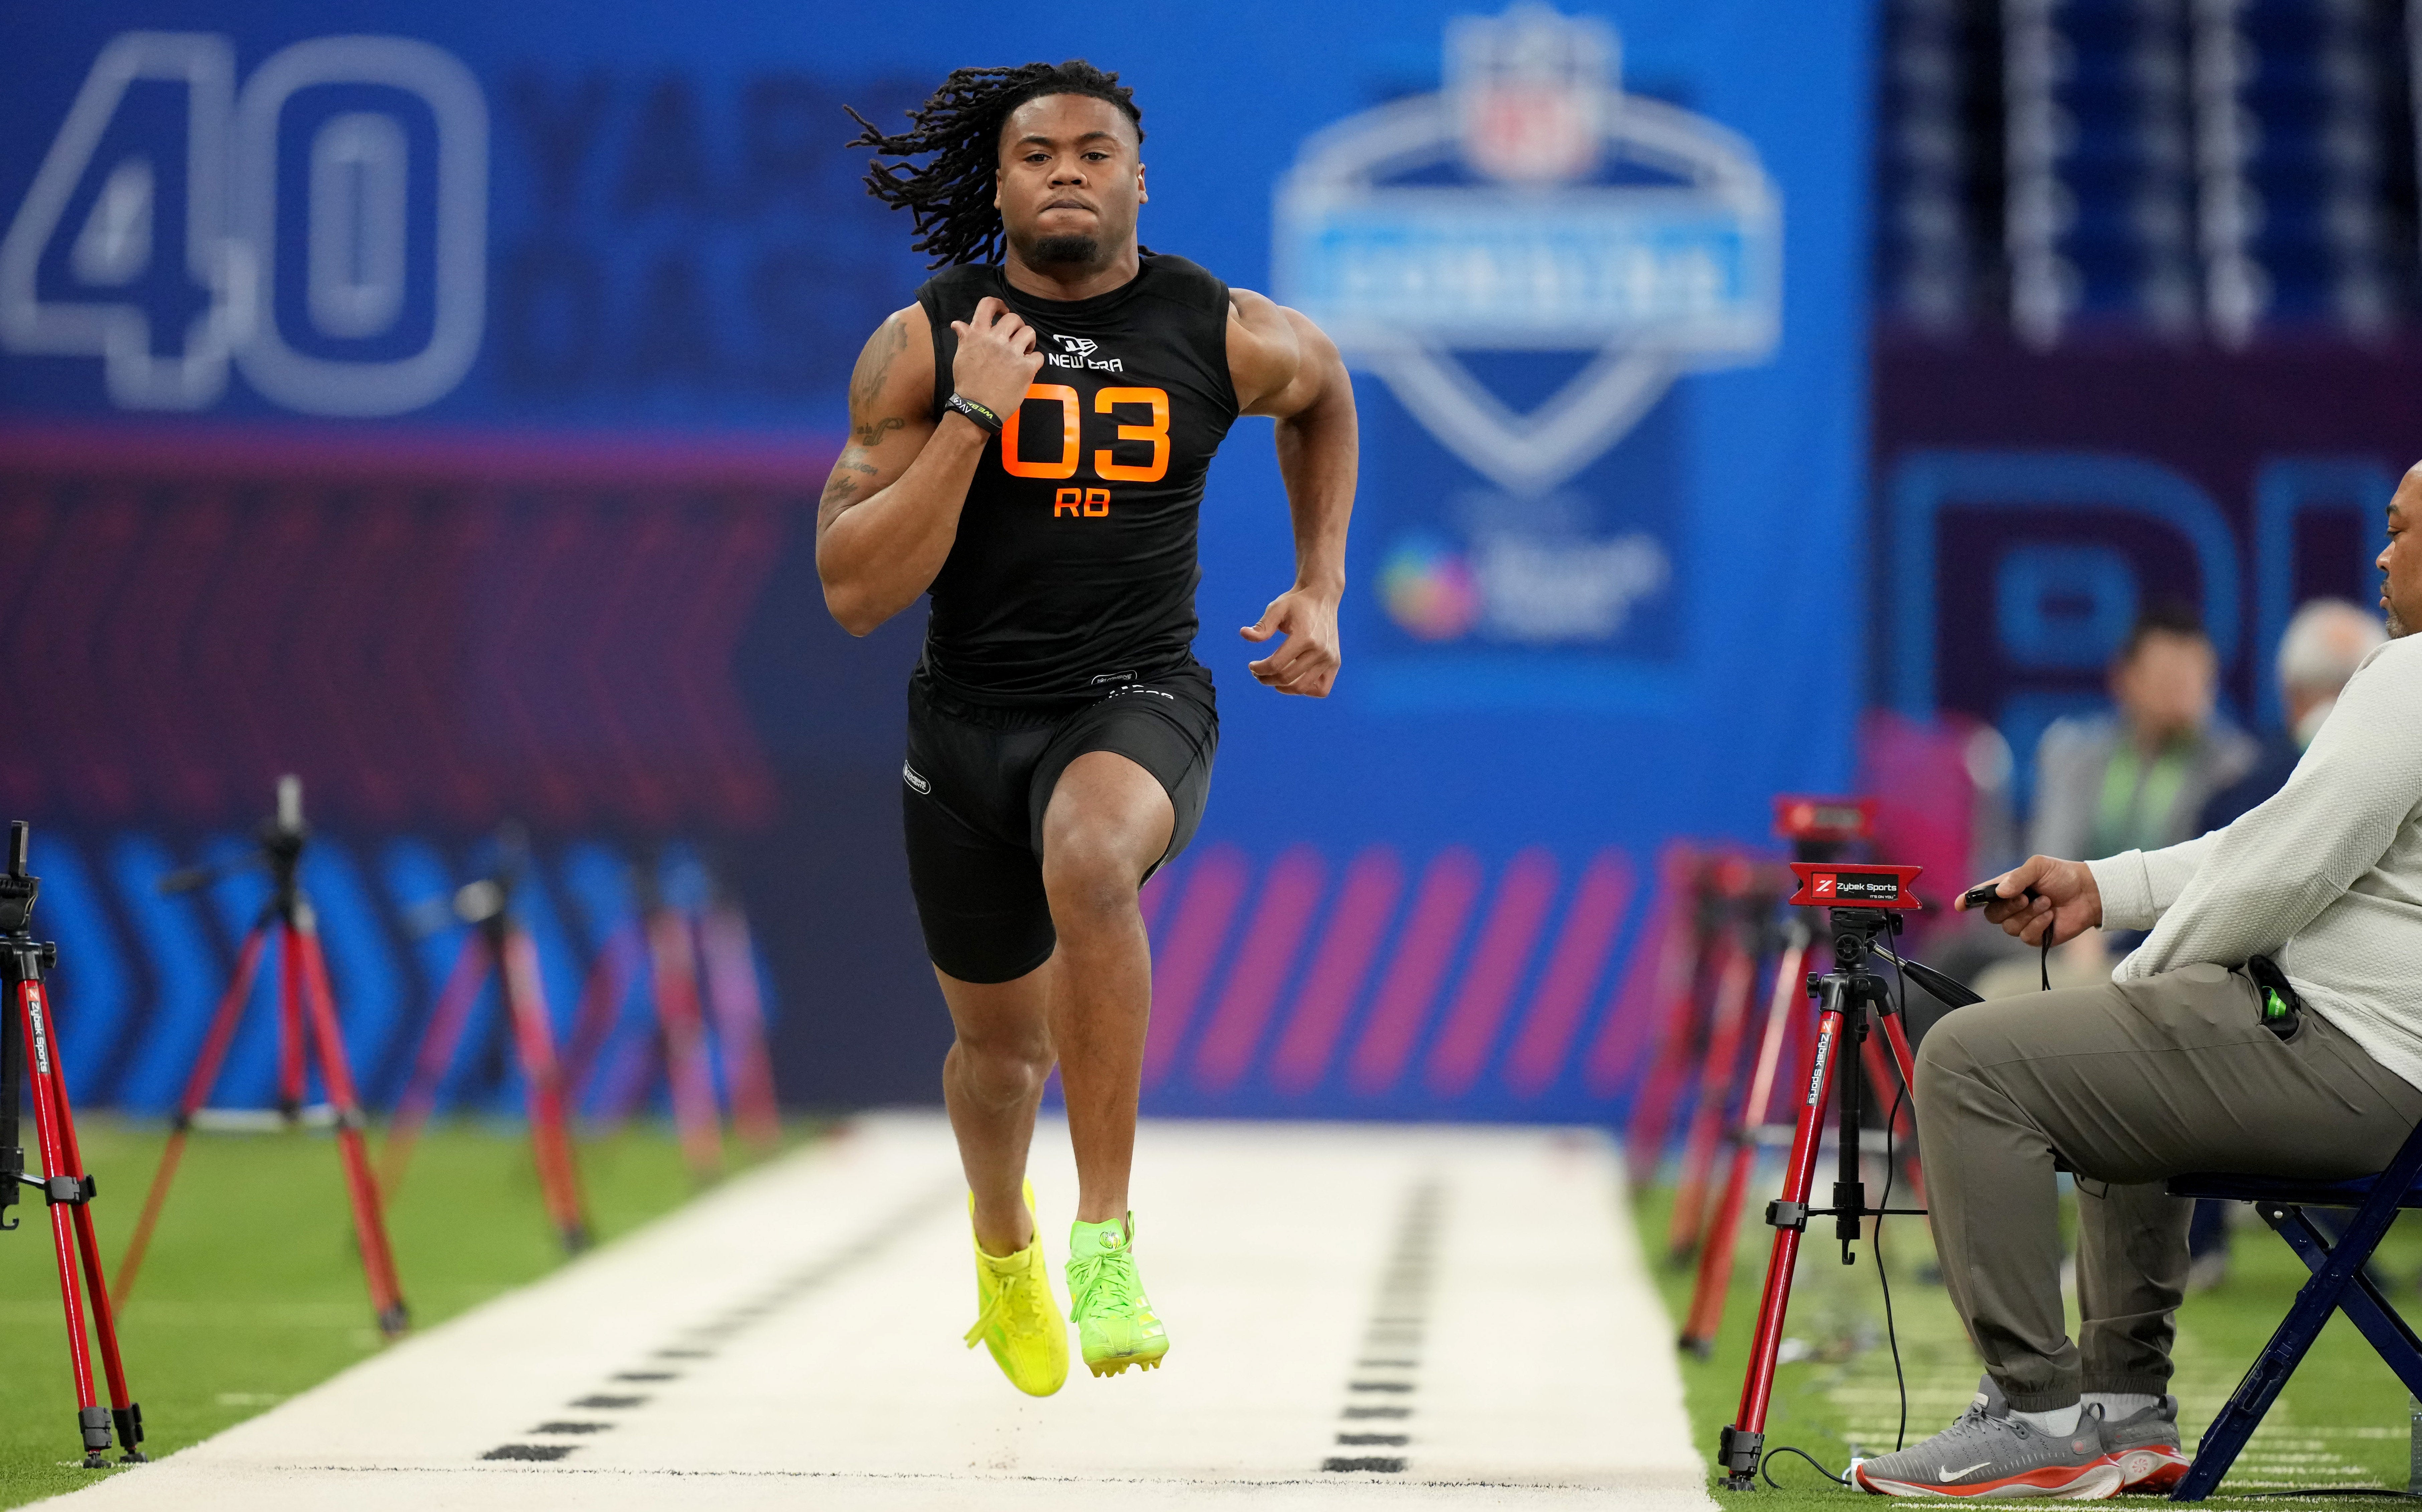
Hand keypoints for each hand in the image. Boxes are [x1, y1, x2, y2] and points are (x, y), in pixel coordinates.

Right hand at [948, 298, 1042, 418]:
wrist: (976, 409)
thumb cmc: (967, 383)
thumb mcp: (961, 357)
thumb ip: (965, 338)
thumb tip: (958, 324)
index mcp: (977, 335)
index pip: (987, 305)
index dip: (998, 304)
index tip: (1002, 311)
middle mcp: (995, 340)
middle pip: (1013, 318)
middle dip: (1016, 326)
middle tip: (1014, 338)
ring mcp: (1012, 353)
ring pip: (1029, 332)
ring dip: (1028, 341)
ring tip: (1024, 350)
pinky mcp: (1025, 368)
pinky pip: (1038, 355)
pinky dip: (1035, 360)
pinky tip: (1028, 367)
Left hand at [1240, 585, 1340, 695]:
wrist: (1322, 596)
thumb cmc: (1297, 603)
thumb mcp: (1277, 608)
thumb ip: (1262, 625)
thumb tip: (1244, 634)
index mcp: (1305, 637)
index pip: (1276, 664)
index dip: (1259, 669)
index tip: (1251, 665)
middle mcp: (1321, 650)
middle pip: (1287, 678)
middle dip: (1267, 679)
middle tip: (1258, 673)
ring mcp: (1330, 658)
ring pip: (1302, 687)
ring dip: (1283, 687)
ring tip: (1272, 678)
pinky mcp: (1335, 662)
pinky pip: (1322, 689)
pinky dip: (1306, 690)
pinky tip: (1294, 681)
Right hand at [1958, 854, 2101, 947]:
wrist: (2089, 893)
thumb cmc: (2063, 876)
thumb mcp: (2039, 866)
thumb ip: (2018, 876)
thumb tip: (2001, 892)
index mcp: (2007, 888)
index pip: (1981, 896)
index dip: (1967, 901)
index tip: (1959, 905)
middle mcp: (2011, 907)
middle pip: (1992, 915)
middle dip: (2008, 907)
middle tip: (2025, 897)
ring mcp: (2023, 923)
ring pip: (2009, 928)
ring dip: (2029, 914)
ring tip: (2046, 903)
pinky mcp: (2036, 937)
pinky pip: (2026, 937)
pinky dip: (2038, 925)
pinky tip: (2050, 916)